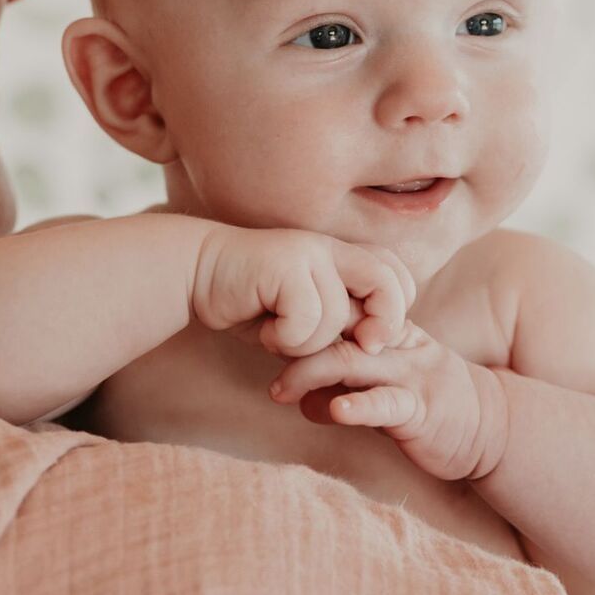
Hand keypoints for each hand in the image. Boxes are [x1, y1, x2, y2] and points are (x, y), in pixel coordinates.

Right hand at [192, 225, 415, 356]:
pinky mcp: (286, 265)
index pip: (396, 274)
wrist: (198, 274)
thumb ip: (338, 323)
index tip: (374, 339)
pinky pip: (306, 320)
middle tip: (362, 346)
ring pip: (338, 317)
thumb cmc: (252, 301)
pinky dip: (286, 339)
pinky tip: (265, 328)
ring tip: (279, 333)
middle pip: (387, 284)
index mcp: (341, 256)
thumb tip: (375, 344)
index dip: (396, 309)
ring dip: (309, 343)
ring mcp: (309, 253)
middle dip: (382, 324)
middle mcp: (331, 249)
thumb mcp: (303, 315)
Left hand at [268, 321, 507, 480]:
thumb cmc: (425, 404)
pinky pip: (387, 404)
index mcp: (387, 330)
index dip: (304, 312)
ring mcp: (409, 375)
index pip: (342, 307)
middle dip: (296, 341)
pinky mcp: (421, 409)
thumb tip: (301, 397)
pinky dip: (358, 407)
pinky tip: (335, 411)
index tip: (267, 323)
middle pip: (339, 329)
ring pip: (354, 362)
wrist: (488, 426)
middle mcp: (396, 345)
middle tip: (261, 350)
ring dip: (310, 373)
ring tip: (279, 390)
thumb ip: (344, 384)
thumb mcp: (382, 385)